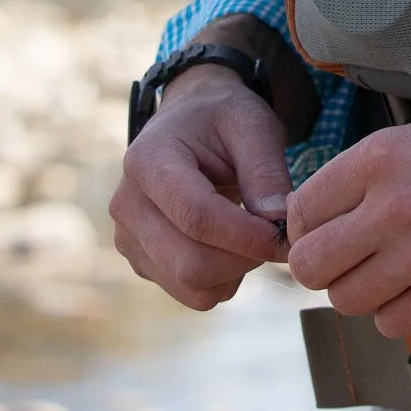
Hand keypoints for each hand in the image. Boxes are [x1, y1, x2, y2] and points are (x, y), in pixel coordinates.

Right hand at [110, 66, 290, 309]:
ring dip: (236, 272)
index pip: (196, 216)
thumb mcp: (253, 124)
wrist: (190, 119)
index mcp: (148, 161)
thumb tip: (279, 223)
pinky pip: (189, 292)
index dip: (245, 235)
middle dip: (245, 258)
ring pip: (191, 287)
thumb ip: (267, 171)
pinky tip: (232, 243)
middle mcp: (128, 205)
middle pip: (190, 263)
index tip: (283, 235)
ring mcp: (129, 239)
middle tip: (277, 235)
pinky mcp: (142, 262)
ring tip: (254, 233)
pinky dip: (222, 279)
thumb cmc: (223, 118)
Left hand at [286, 107, 410, 337]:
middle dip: (324, 264)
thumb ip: (376, 172)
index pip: (303, 209)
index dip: (308, 224)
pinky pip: (392, 323)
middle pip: (311, 264)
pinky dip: (401, 312)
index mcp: (384, 156)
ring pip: (347, 300)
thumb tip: (328, 211)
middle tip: (351, 257)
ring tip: (396, 270)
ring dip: (365, 290)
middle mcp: (394, 206)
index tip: (325, 229)